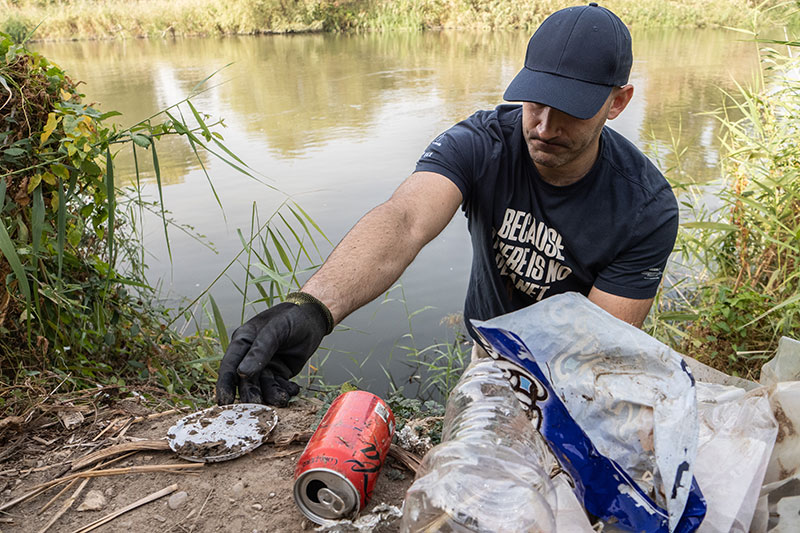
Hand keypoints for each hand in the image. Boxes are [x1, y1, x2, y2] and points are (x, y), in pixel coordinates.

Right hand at [216, 293, 333, 406]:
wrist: (313, 318)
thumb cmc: (291, 318)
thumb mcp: (275, 330)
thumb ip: (260, 350)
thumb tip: (241, 373)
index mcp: (242, 341)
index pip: (229, 365)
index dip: (225, 384)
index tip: (224, 402)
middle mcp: (250, 356)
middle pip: (245, 381)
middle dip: (251, 395)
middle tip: (257, 406)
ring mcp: (265, 366)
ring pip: (263, 387)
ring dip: (271, 396)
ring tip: (282, 399)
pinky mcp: (279, 373)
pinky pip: (278, 387)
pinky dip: (284, 392)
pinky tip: (293, 390)